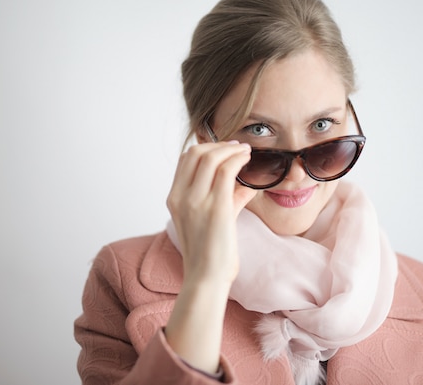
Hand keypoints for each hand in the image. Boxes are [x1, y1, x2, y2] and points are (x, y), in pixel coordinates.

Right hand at [166, 141, 255, 284]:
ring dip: (230, 149)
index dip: (205, 148)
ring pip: (210, 157)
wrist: (207, 278)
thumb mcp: (211, 220)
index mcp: (174, 199)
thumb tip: (245, 184)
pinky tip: (247, 159)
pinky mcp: (216, 207)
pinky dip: (238, 159)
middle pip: (195, 153)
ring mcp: (196, 201)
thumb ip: (226, 199)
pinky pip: (226, 170)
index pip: (185, 160)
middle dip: (218, 145)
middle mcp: (181, 197)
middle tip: (236, 147)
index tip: (224, 150)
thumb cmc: (210, 255)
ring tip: (244, 151)